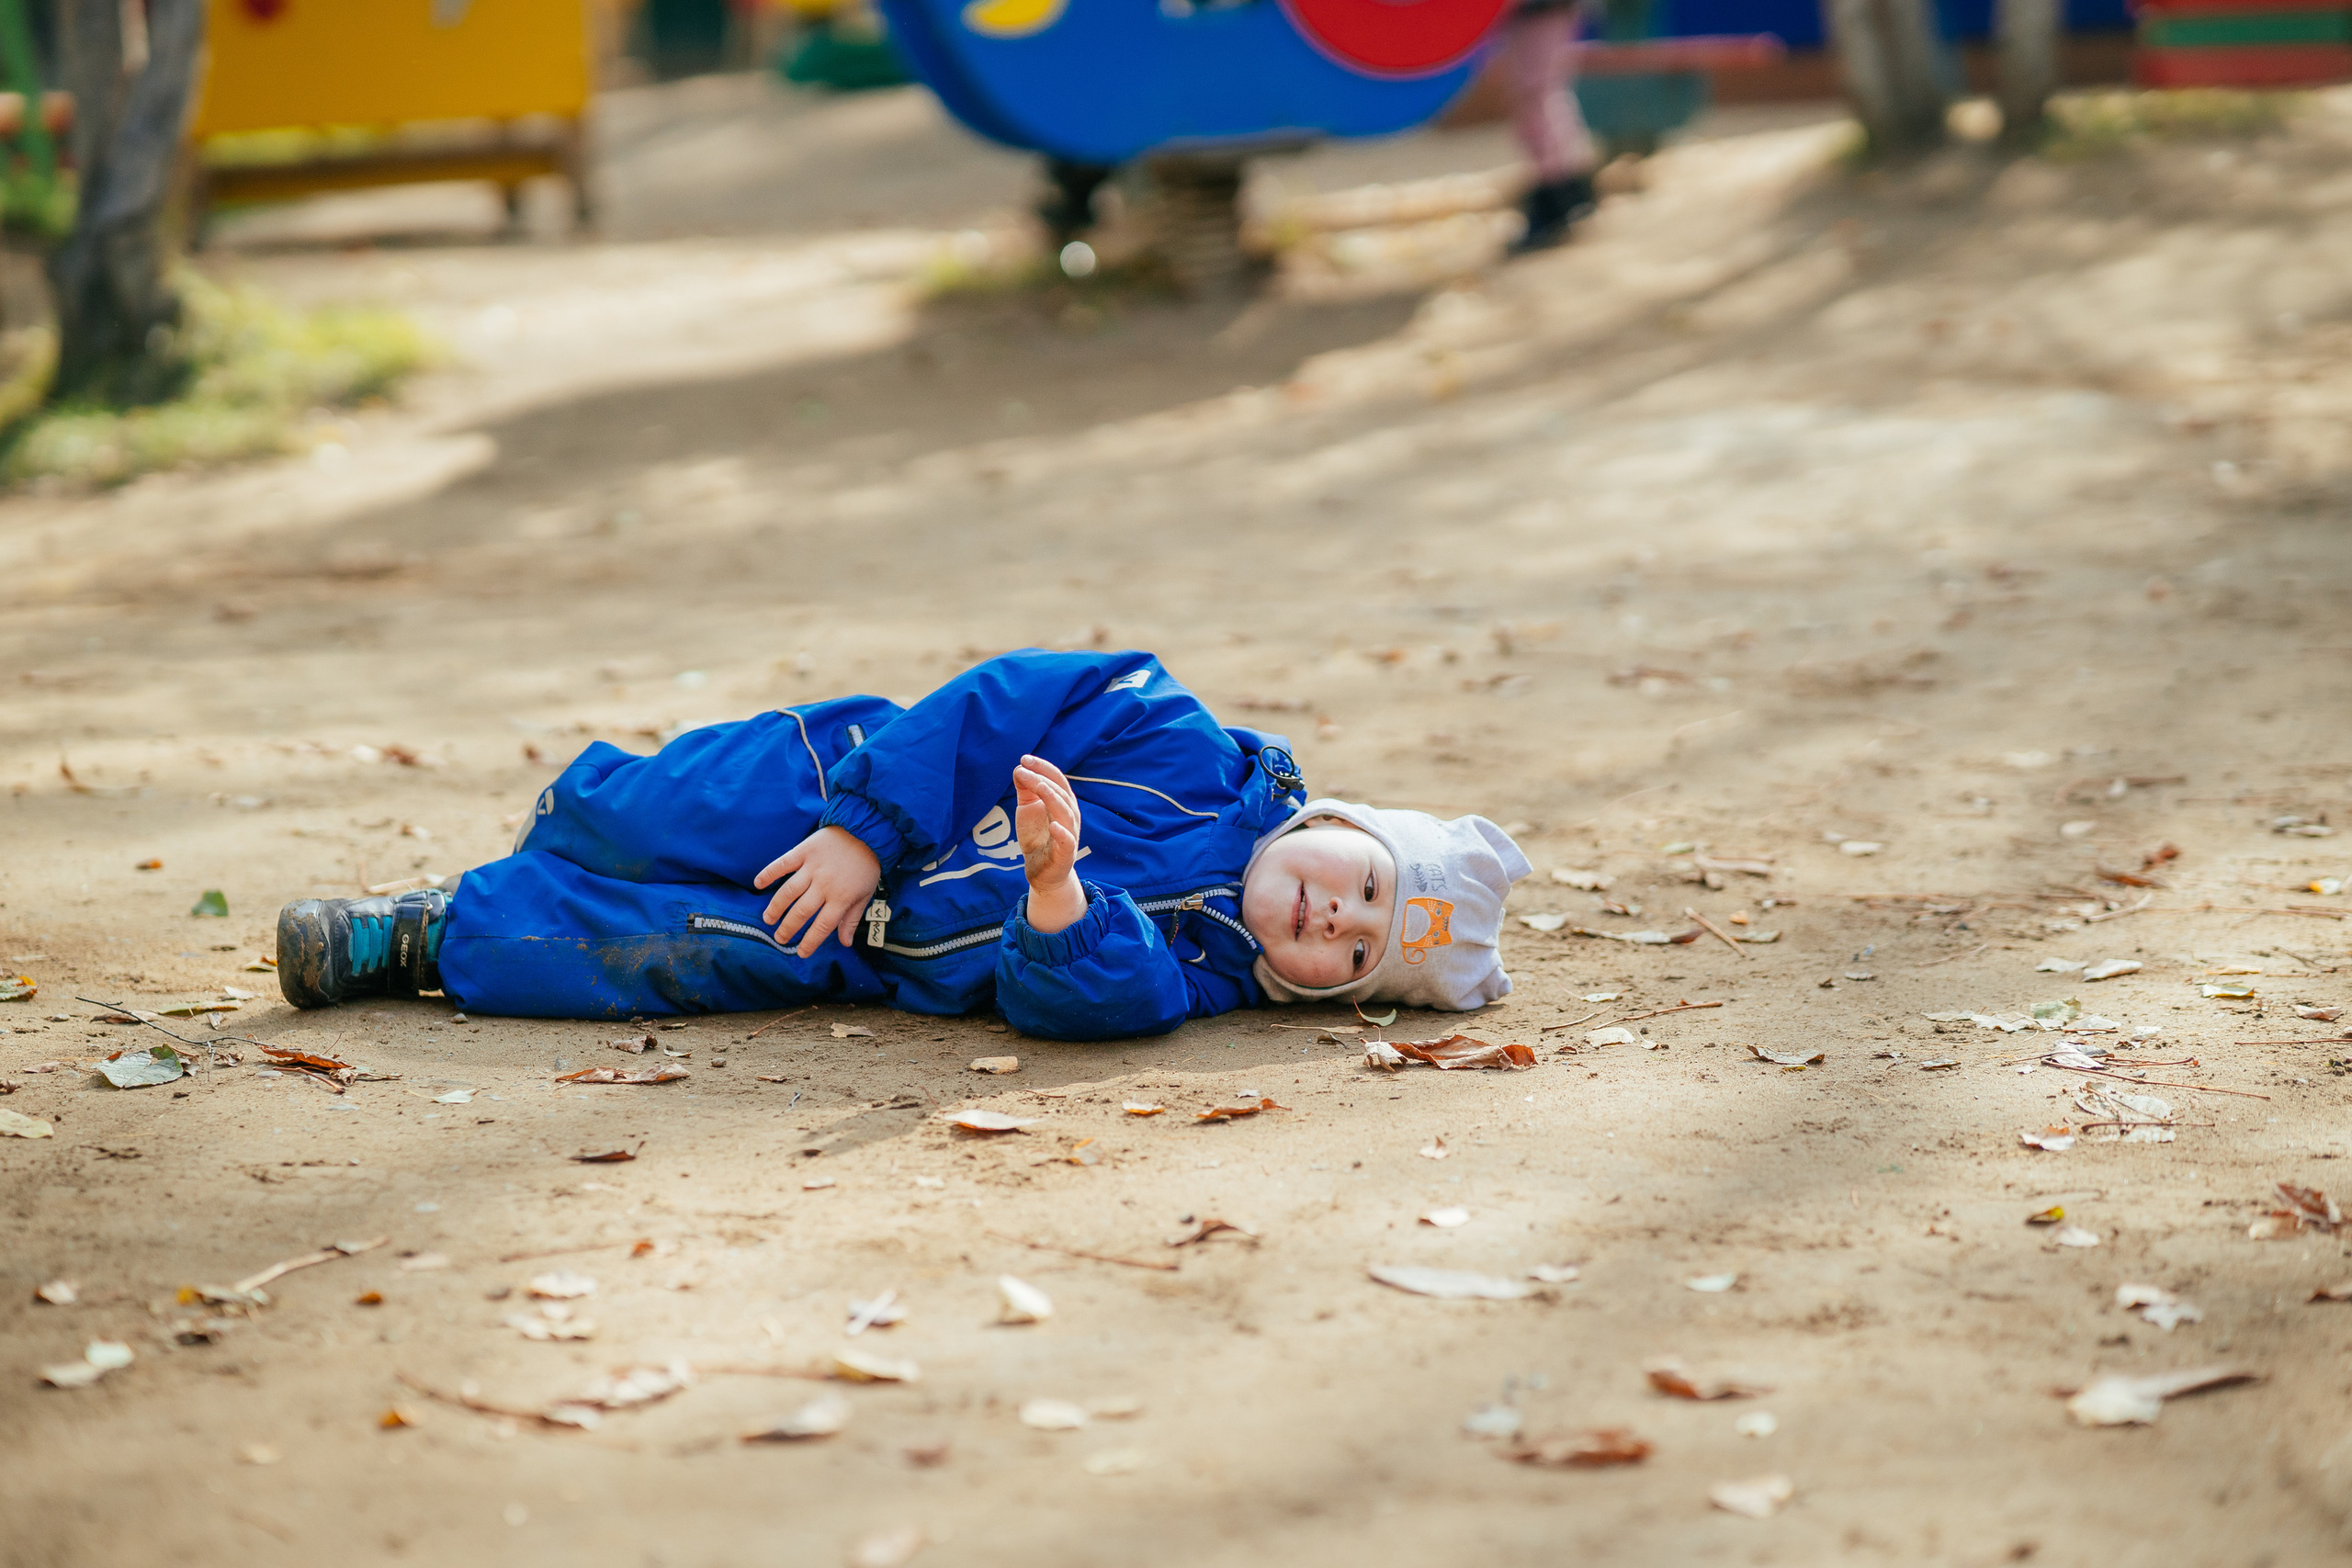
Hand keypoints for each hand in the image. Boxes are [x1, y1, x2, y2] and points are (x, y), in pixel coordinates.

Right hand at [754, 826, 880, 957]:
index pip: (822, 926)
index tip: (801, 953)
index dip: (810, 942)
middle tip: (780, 938)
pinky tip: (758, 884)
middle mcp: (824, 885)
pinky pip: (783, 863)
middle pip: (801, 912)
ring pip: (789, 891)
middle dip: (788, 928)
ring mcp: (812, 867)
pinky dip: (769, 873)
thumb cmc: (866, 865)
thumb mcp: (866, 894)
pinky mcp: (804, 851)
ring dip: (776, 907)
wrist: (866, 831)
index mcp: (842, 898)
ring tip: (768, 920)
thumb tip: (845, 943)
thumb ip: (852, 919)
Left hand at [1013, 753, 1086, 934]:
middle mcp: (1070, 816)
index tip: (1024, 759)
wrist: (1042, 871)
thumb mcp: (1027, 809)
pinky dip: (1063, 834)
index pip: (1057, 779)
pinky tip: (1054, 826)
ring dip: (1053, 798)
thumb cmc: (1037, 837)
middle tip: (1024, 770)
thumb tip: (1019, 768)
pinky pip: (1068, 842)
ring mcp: (1070, 835)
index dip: (1042, 768)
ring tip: (1038, 787)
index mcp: (1062, 802)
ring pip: (1067, 813)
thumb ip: (1025, 789)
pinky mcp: (1066, 854)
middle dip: (1043, 779)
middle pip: (1061, 793)